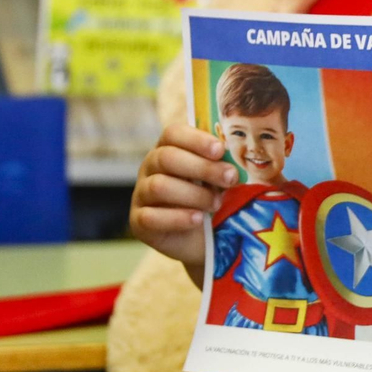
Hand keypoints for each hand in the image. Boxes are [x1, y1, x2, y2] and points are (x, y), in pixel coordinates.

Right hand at [129, 124, 237, 268]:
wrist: (204, 238)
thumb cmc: (212, 198)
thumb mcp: (219, 178)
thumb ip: (222, 165)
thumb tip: (234, 158)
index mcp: (168, 149)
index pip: (173, 133)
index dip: (196, 140)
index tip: (220, 150)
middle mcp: (150, 168)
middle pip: (167, 158)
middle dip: (202, 167)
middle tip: (230, 178)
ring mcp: (141, 194)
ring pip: (159, 186)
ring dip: (194, 195)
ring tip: (217, 204)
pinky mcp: (138, 221)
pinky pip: (151, 217)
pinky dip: (178, 218)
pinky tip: (198, 219)